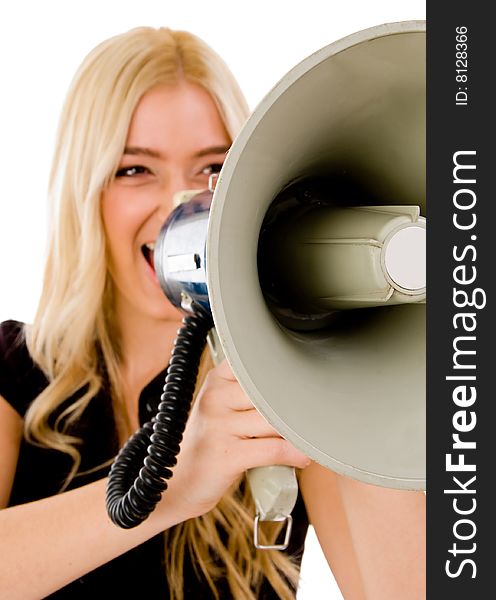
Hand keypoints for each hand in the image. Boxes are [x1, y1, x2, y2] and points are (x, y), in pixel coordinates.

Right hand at [160, 360, 309, 520]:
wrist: (176, 483)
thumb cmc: (208, 443)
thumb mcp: (220, 407)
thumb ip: (249, 392)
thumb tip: (298, 388)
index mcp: (216, 380)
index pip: (258, 362)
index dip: (284, 371)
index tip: (304, 378)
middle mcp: (215, 397)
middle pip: (271, 392)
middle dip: (295, 405)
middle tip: (315, 412)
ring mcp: (218, 426)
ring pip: (275, 420)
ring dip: (298, 431)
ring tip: (309, 436)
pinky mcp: (226, 455)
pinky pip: (273, 449)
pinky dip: (294, 454)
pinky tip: (302, 458)